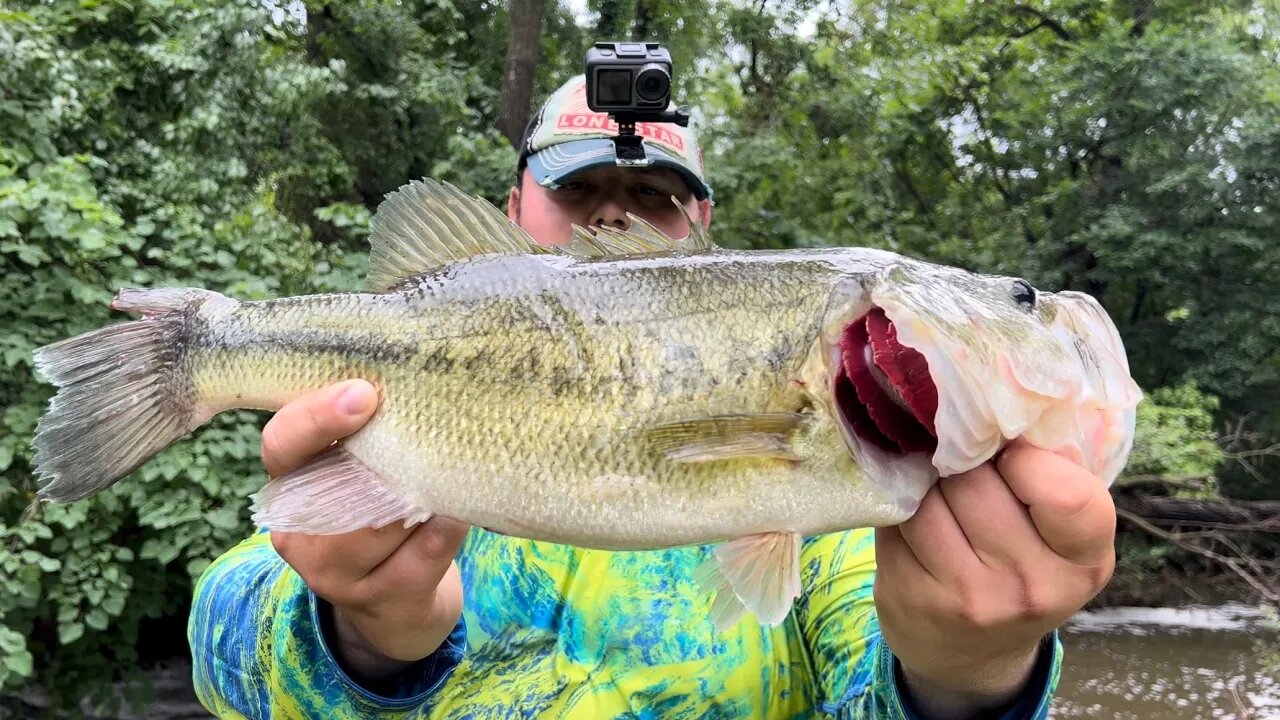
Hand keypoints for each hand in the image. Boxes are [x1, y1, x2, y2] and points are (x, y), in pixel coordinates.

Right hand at [262, 379, 469, 682]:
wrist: (398, 599)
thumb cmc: (381, 506)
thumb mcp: (362, 466)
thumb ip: (371, 429)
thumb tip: (418, 380)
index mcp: (290, 480)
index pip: (282, 442)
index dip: (317, 416)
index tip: (364, 393)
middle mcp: (299, 531)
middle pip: (340, 486)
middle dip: (391, 454)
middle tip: (432, 426)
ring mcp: (335, 573)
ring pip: (381, 523)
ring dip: (423, 492)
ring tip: (453, 467)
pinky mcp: (381, 600)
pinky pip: (421, 555)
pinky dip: (446, 529)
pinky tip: (458, 513)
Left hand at [873, 440, 1115, 719]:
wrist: (972, 653)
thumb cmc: (1022, 565)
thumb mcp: (1060, 534)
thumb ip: (1050, 475)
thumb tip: (993, 393)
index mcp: (1085, 561)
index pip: (1066, 495)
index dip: (1028, 458)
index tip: (1012, 452)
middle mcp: (1031, 586)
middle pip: (976, 482)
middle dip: (963, 458)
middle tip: (962, 458)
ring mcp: (968, 598)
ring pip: (928, 495)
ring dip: (925, 478)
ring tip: (937, 483)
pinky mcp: (911, 596)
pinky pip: (894, 517)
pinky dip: (898, 502)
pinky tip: (911, 511)